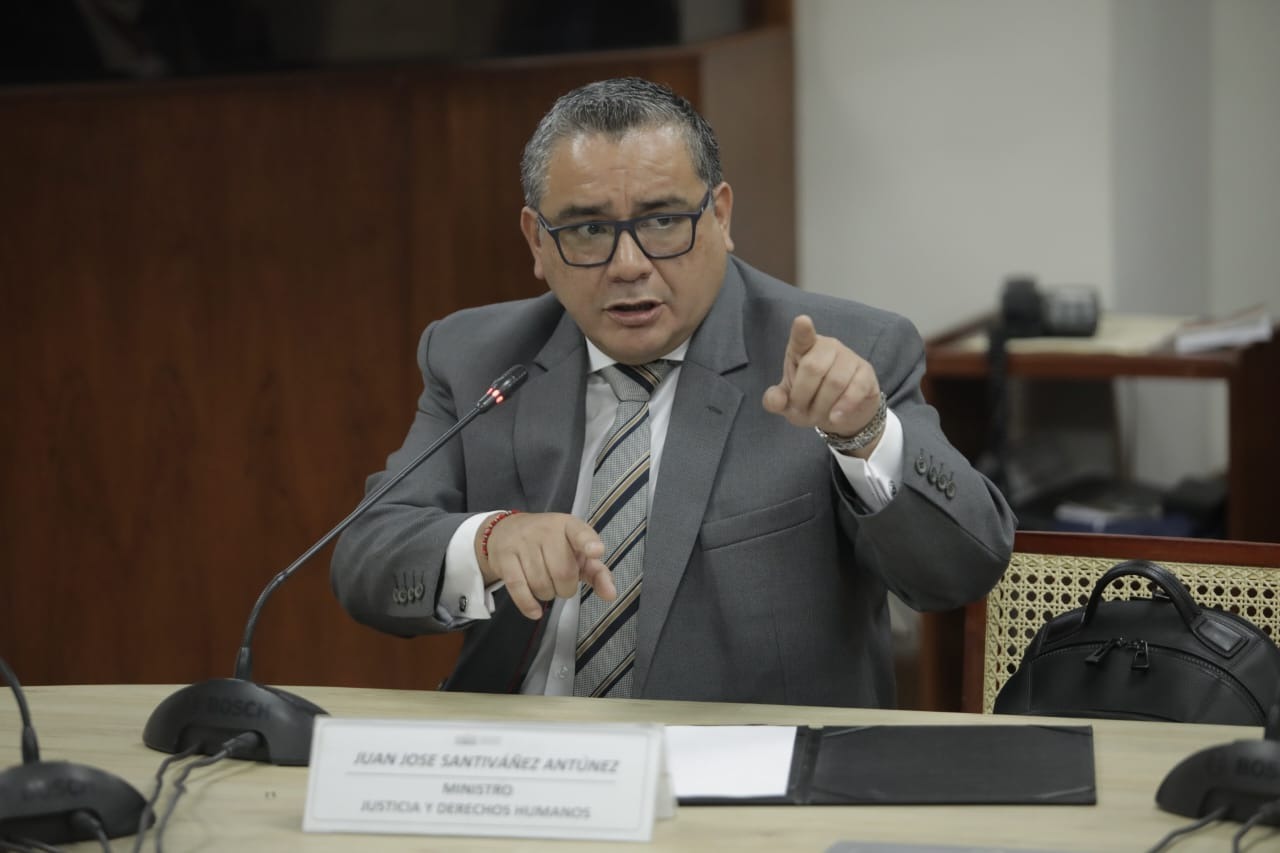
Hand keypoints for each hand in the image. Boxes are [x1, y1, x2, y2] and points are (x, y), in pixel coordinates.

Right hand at [476, 511, 615, 619]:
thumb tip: (611, 595)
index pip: (580, 532)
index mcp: (568, 525)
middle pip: (562, 572)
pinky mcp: (504, 558)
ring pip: (541, 583)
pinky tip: (535, 611)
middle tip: (562, 584)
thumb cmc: (550, 544)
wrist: (505, 531)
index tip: (596, 551)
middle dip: (566, 588)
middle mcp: (545, 530)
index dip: (588, 543)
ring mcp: (522, 543)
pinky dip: (528, 604)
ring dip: (547, 594)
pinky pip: (518, 588)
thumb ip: (596, 572)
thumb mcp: (575, 551)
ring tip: (546, 586)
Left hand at [762, 315, 882, 452]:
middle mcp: (827, 346)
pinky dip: (843, 407)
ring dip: (822, 406)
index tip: (802, 322)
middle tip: (801, 411)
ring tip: (818, 416)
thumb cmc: (811, 398)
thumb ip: (775, 400)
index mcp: (803, 348)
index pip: (802, 336)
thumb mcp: (788, 402)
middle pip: (813, 368)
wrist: (843, 413)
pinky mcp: (866, 372)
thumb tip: (775, 401)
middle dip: (803, 396)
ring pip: (835, 382)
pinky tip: (836, 417)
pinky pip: (855, 389)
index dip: (802, 329)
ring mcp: (849, 357)